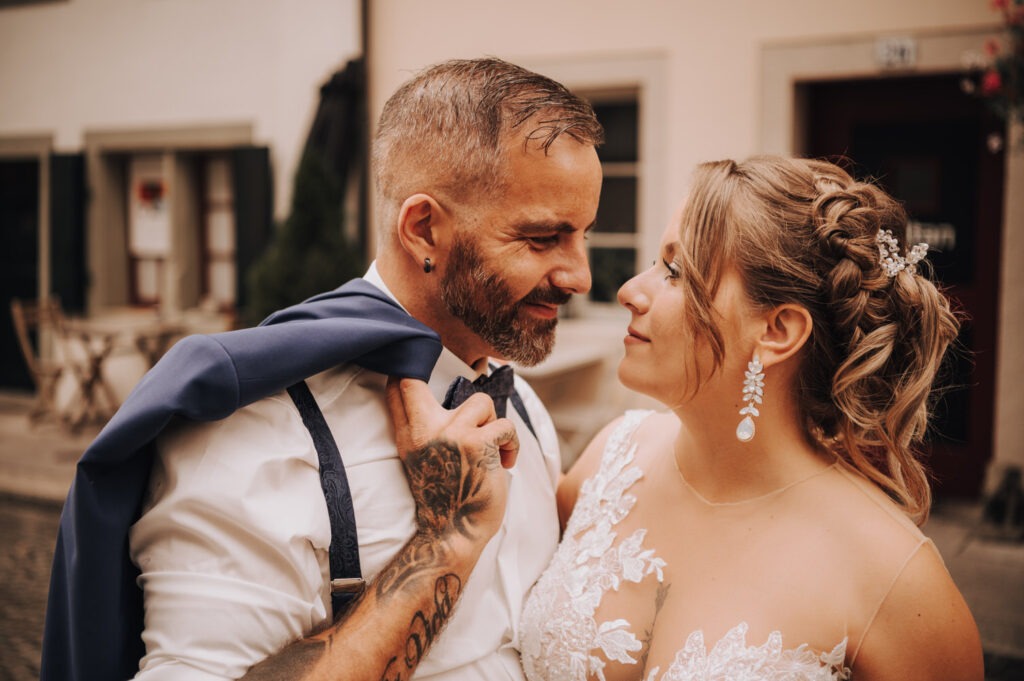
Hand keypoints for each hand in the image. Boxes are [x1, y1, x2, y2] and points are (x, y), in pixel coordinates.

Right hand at [385, 377, 518, 545]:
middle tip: (460, 386)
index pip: (395, 388)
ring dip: (494, 424)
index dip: (406, 369)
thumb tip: (453, 399)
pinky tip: (506, 462)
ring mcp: (449, 435)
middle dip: (429, 380)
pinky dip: (512, 444)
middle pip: (412, 380)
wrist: (453, 536)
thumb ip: (427, 430)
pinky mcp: (477, 445)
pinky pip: (505, 426)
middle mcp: (422, 432)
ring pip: (481, 401)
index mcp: (407, 437)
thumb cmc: (446, 498)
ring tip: (495, 448)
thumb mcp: (421, 460)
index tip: (422, 368)